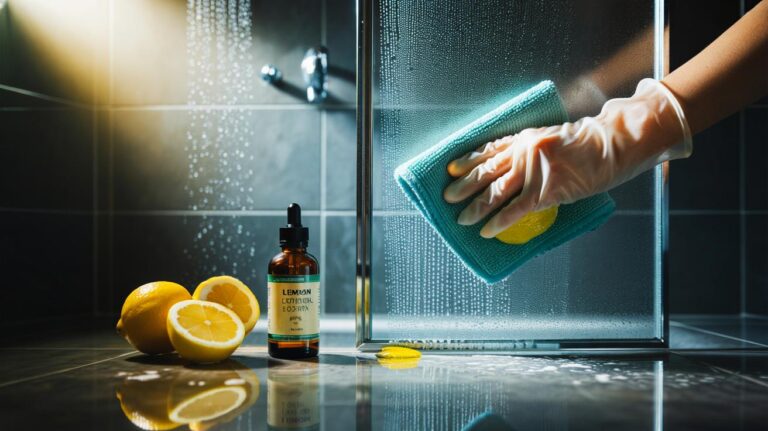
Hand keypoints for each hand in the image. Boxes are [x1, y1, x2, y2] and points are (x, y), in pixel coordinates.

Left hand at [443, 79, 691, 238]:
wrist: (610, 145)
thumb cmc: (586, 143)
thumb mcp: (551, 138)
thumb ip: (529, 151)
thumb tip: (512, 169)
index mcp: (524, 138)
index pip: (489, 149)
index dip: (468, 161)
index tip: (451, 169)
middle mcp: (522, 153)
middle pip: (485, 171)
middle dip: (464, 186)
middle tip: (448, 196)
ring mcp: (532, 172)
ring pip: (495, 192)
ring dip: (475, 208)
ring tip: (461, 218)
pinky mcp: (545, 191)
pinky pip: (515, 210)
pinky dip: (498, 222)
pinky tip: (486, 231)